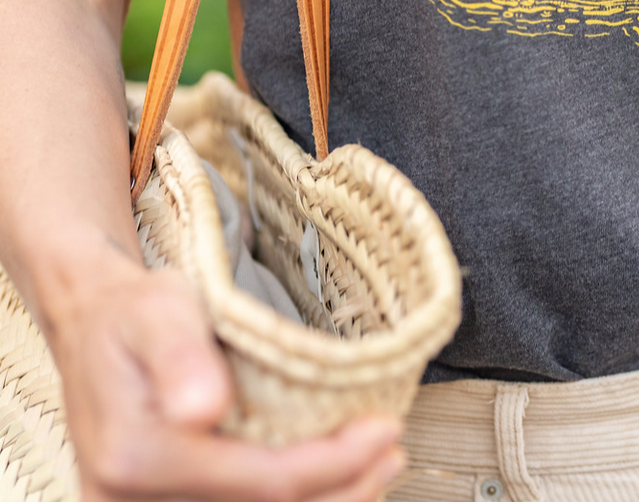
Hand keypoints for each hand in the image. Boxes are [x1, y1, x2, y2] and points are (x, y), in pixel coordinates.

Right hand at [49, 249, 405, 501]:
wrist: (91, 326)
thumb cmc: (137, 311)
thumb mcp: (161, 308)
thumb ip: (181, 356)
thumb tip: (204, 410)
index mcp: (137, 457)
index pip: (260, 481)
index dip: (334, 463)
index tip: (386, 429)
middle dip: (340, 492)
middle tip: (393, 453)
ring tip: (376, 471)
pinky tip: (332, 484)